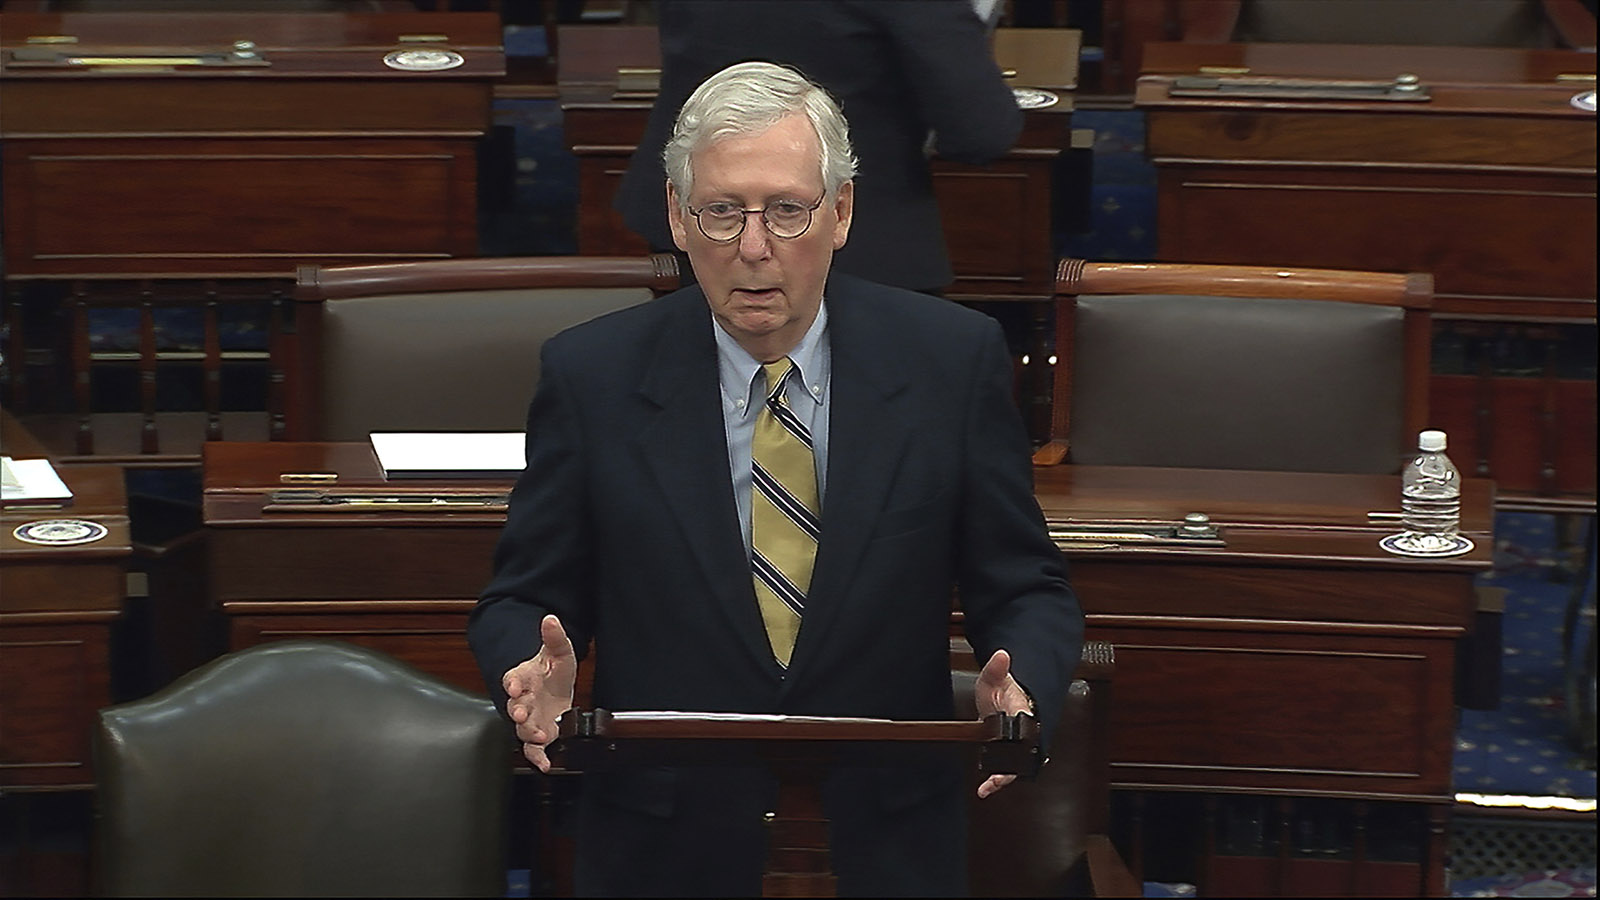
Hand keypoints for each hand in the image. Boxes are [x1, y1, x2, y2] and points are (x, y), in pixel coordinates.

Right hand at [502, 614, 577, 772]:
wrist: (555, 687)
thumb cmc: (552, 669)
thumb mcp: (559, 651)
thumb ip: (554, 637)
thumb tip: (550, 619)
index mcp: (523, 677)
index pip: (513, 677)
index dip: (512, 682)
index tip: (513, 685)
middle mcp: (522, 700)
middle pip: (515, 705)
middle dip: (516, 710)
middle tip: (519, 713)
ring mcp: (529, 718)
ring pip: (523, 728)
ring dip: (529, 734)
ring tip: (540, 737)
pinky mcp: (538, 734)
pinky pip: (533, 749)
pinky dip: (538, 758)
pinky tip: (545, 765)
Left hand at [973, 648, 1033, 798]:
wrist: (1004, 696)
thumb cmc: (1002, 688)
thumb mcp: (994, 677)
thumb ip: (996, 668)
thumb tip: (1001, 655)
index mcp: (1022, 710)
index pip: (1025, 723)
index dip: (1020, 735)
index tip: (1013, 744)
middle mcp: (1023, 731)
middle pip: (1023, 752)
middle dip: (1012, 765)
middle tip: (998, 778)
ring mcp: (1015, 743)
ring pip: (1015, 765)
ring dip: (1003, 776)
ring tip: (988, 786)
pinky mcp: (1006, 751)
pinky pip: (1005, 769)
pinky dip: (996, 781)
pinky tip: (983, 790)